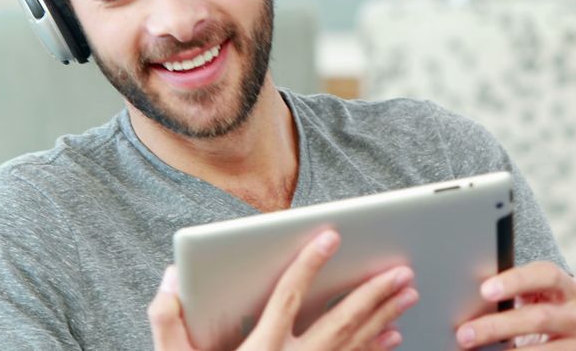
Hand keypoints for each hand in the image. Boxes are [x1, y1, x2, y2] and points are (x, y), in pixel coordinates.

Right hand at [148, 229, 419, 350]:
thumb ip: (168, 321)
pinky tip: (393, 336)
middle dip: (372, 294)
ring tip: (407, 293)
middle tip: (401, 271)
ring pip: (354, 344)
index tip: (331, 237)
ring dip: (383, 317)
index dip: (308, 265)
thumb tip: (173, 279)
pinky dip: (375, 350)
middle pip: (338, 322)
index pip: (287, 297)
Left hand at [455, 261, 575, 349]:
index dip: (516, 280)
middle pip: (539, 317)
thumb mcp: (536, 302)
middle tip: (464, 334)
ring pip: (542, 350)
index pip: (546, 274)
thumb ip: (514, 296)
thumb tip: (468, 299)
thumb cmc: (543, 316)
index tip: (484, 291)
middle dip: (497, 326)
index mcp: (567, 288)